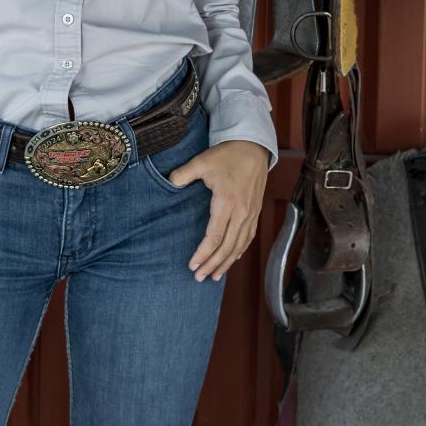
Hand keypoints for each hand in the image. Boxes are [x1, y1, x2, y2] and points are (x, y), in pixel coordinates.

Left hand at [171, 139, 270, 281]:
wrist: (254, 147)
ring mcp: (250, 214)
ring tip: (215, 276)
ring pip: (239, 245)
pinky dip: (240, 251)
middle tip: (199, 278)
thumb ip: (185, 173)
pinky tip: (233, 258)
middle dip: (213, 264)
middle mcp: (241, 212)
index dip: (203, 254)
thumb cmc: (228, 155)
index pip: (214, 236)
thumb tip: (170, 181)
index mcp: (227, 202)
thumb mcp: (203, 161)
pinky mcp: (255, 212)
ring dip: (227, 263)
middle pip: (227, 247)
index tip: (192, 265)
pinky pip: (248, 237)